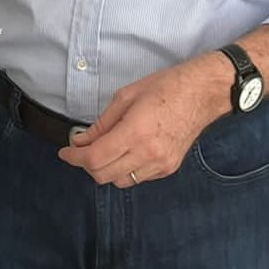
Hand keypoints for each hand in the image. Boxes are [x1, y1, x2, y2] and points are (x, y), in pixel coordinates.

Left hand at [58, 53, 232, 186]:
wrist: (203, 93)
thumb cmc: (167, 87)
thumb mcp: (126, 96)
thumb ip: (102, 123)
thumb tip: (81, 140)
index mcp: (136, 132)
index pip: (95, 158)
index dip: (74, 157)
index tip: (65, 151)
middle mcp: (149, 153)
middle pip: (104, 175)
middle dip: (86, 164)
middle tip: (79, 150)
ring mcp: (161, 164)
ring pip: (120, 181)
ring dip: (105, 169)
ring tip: (102, 150)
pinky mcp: (169, 168)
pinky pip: (137, 178)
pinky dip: (124, 169)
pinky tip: (124, 152)